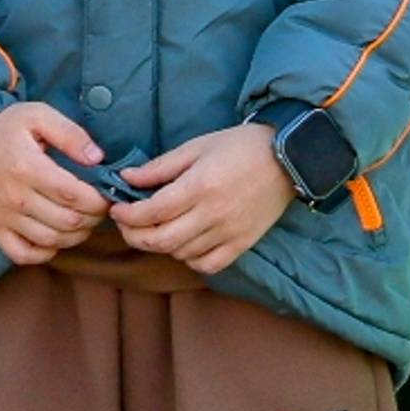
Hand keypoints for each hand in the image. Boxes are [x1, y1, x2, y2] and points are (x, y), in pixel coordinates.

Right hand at [0, 99, 113, 267]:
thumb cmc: (4, 127)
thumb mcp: (39, 115)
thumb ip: (71, 134)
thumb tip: (97, 158)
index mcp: (27, 168)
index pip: (73, 195)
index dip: (99, 200)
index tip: (107, 194)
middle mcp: (14, 198)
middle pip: (67, 222)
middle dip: (93, 217)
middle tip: (99, 207)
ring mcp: (2, 217)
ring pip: (50, 240)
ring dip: (76, 235)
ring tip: (83, 220)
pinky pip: (22, 254)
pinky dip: (45, 252)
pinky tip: (56, 237)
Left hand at [121, 122, 299, 274]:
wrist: (291, 157)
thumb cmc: (241, 146)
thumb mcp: (197, 147)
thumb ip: (160, 167)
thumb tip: (126, 179)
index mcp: (200, 186)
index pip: (150, 212)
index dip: (126, 214)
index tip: (118, 208)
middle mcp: (213, 213)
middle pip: (159, 240)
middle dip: (134, 235)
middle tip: (129, 224)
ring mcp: (229, 232)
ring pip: (180, 253)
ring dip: (161, 245)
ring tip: (158, 229)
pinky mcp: (243, 243)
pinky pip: (207, 264)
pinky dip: (190, 258)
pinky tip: (187, 243)